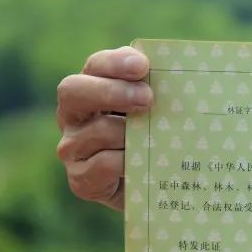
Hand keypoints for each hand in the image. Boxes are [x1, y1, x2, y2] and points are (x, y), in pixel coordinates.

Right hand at [56, 46, 151, 210]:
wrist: (152, 188)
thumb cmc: (156, 139)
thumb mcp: (158, 112)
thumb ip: (160, 91)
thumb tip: (180, 77)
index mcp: (92, 88)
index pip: (96, 65)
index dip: (115, 63)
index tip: (142, 66)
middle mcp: (74, 115)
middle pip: (73, 90)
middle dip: (111, 91)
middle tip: (147, 98)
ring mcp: (72, 147)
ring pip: (96, 131)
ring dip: (129, 133)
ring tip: (156, 138)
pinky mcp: (80, 179)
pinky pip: (101, 165)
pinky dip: (126, 162)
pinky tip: (144, 163)